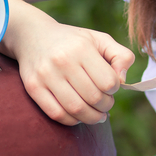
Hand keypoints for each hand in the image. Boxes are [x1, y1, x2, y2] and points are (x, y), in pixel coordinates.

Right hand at [2, 0, 134, 126]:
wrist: (33, 35)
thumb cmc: (74, 41)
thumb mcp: (100, 39)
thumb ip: (121, 56)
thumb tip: (123, 80)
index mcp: (82, 48)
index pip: (108, 82)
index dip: (115, 89)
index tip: (111, 87)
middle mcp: (63, 61)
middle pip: (94, 98)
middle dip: (105, 106)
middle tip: (106, 104)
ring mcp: (46, 75)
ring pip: (76, 110)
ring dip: (91, 117)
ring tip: (97, 114)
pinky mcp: (33, 87)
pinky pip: (56, 114)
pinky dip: (71, 121)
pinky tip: (78, 116)